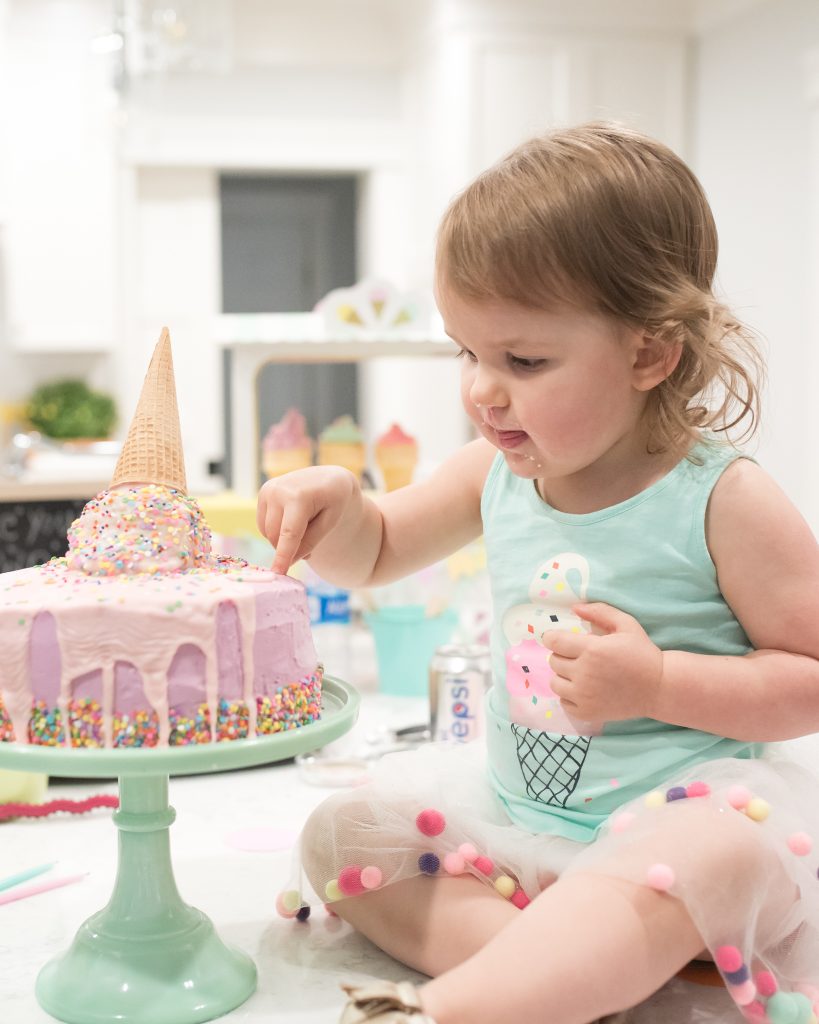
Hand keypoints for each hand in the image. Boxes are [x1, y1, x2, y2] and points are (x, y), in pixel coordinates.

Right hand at [256, 466, 358, 574]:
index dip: (283, 555)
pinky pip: (264, 525)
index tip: (278, 573)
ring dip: (282, 539)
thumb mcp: (330, 523)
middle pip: (276, 535)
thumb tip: (289, 561)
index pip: (290, 533)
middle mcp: (279, 490)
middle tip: (309, 547)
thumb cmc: (334, 502)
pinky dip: (276, 530)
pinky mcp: (263, 493)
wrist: (329, 479)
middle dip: (289, 547)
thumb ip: (310, 542)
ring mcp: (269, 489)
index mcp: (300, 496)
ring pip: (267, 532)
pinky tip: (292, 520)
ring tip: (304, 527)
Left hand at [547, 603, 662, 721]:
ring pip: (555, 682)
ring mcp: (584, 696)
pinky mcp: (586, 713)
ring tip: (580, 673)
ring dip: (563, 676)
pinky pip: (563, 701)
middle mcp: (584, 673)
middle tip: (579, 656)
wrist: (659, 688)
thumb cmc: (642, 653)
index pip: (554, 642)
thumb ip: (600, 612)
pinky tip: (584, 689)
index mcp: (592, 649)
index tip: (559, 639)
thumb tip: (574, 607)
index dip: (553, 638)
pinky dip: (569, 695)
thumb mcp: (626, 624)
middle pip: (553, 661)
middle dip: (562, 655)